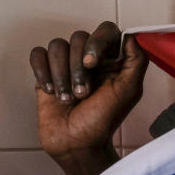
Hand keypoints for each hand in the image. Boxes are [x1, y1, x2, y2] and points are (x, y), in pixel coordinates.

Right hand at [30, 21, 148, 174]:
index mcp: (112, 61)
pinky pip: (38, 54)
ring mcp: (67, 65)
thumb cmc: (103, 120)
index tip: (92, 64)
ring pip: (57, 45)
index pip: (106, 31)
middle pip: (78, 37)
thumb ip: (136, 62)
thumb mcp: (129, 92)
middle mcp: (90, 59)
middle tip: (83, 93)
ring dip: (61, 74)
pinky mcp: (46, 73)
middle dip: (77, 67)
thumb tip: (131, 36)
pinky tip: (50, 91)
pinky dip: (42, 71)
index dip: (97, 42)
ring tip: (67, 98)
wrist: (77, 143)